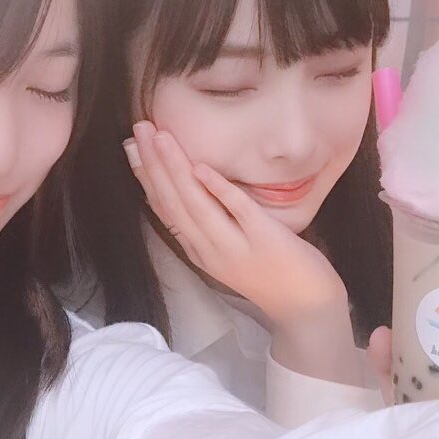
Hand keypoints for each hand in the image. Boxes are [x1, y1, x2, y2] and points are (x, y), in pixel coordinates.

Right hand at [126, 122, 363, 383]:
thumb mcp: (230, 248)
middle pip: (174, 202)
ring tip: (160, 137)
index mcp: (198, 249)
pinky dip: (218, 190)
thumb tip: (193, 182)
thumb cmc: (273, 274)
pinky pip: (239, 212)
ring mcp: (236, 247)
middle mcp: (209, 250)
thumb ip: (212, 220)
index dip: (146, 176)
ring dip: (175, 170)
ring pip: (197, 205)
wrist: (307, 309)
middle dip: (154, 164)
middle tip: (139, 129)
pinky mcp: (266, 242)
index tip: (131, 146)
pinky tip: (201, 168)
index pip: (164, 209)